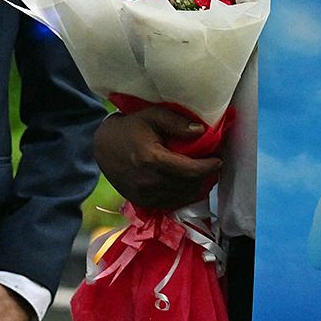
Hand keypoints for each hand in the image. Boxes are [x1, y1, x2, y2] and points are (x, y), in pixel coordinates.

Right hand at [94, 106, 221, 210]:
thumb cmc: (130, 128)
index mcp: (152, 159)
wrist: (102, 147)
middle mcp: (149, 182)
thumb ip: (177, 122)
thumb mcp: (152, 116)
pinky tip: (187, 184)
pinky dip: (183, 195)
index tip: (218, 160)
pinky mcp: (142, 202)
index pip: (190, 170)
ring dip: (196, 186)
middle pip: (189, 185)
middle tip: (211, 164)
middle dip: (205, 176)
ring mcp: (145, 195)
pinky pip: (172, 204)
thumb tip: (201, 131)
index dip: (208, 167)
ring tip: (201, 174)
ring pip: (183, 197)